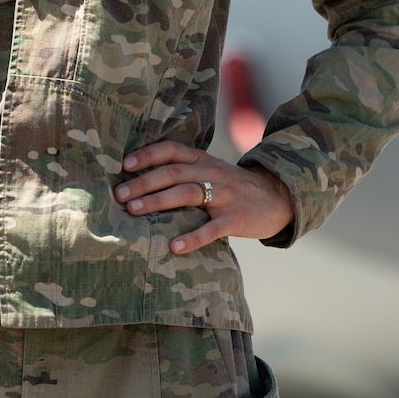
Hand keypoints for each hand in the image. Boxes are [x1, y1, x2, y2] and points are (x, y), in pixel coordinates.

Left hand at [114, 141, 294, 254]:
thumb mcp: (212, 171)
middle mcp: (212, 174)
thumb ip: (184, 172)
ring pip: (187, 193)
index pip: (173, 150)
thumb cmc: (234, 187)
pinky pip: (212, 228)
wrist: (278, 198)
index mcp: (204, 161)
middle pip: (173, 173)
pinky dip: (192, 237)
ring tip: (134, 211)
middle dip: (144, 183)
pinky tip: (174, 247)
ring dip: (158, 201)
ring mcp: (225, 196)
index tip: (125, 164)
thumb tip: (138, 181)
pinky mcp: (236, 219)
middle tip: (119, 195)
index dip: (149, 155)